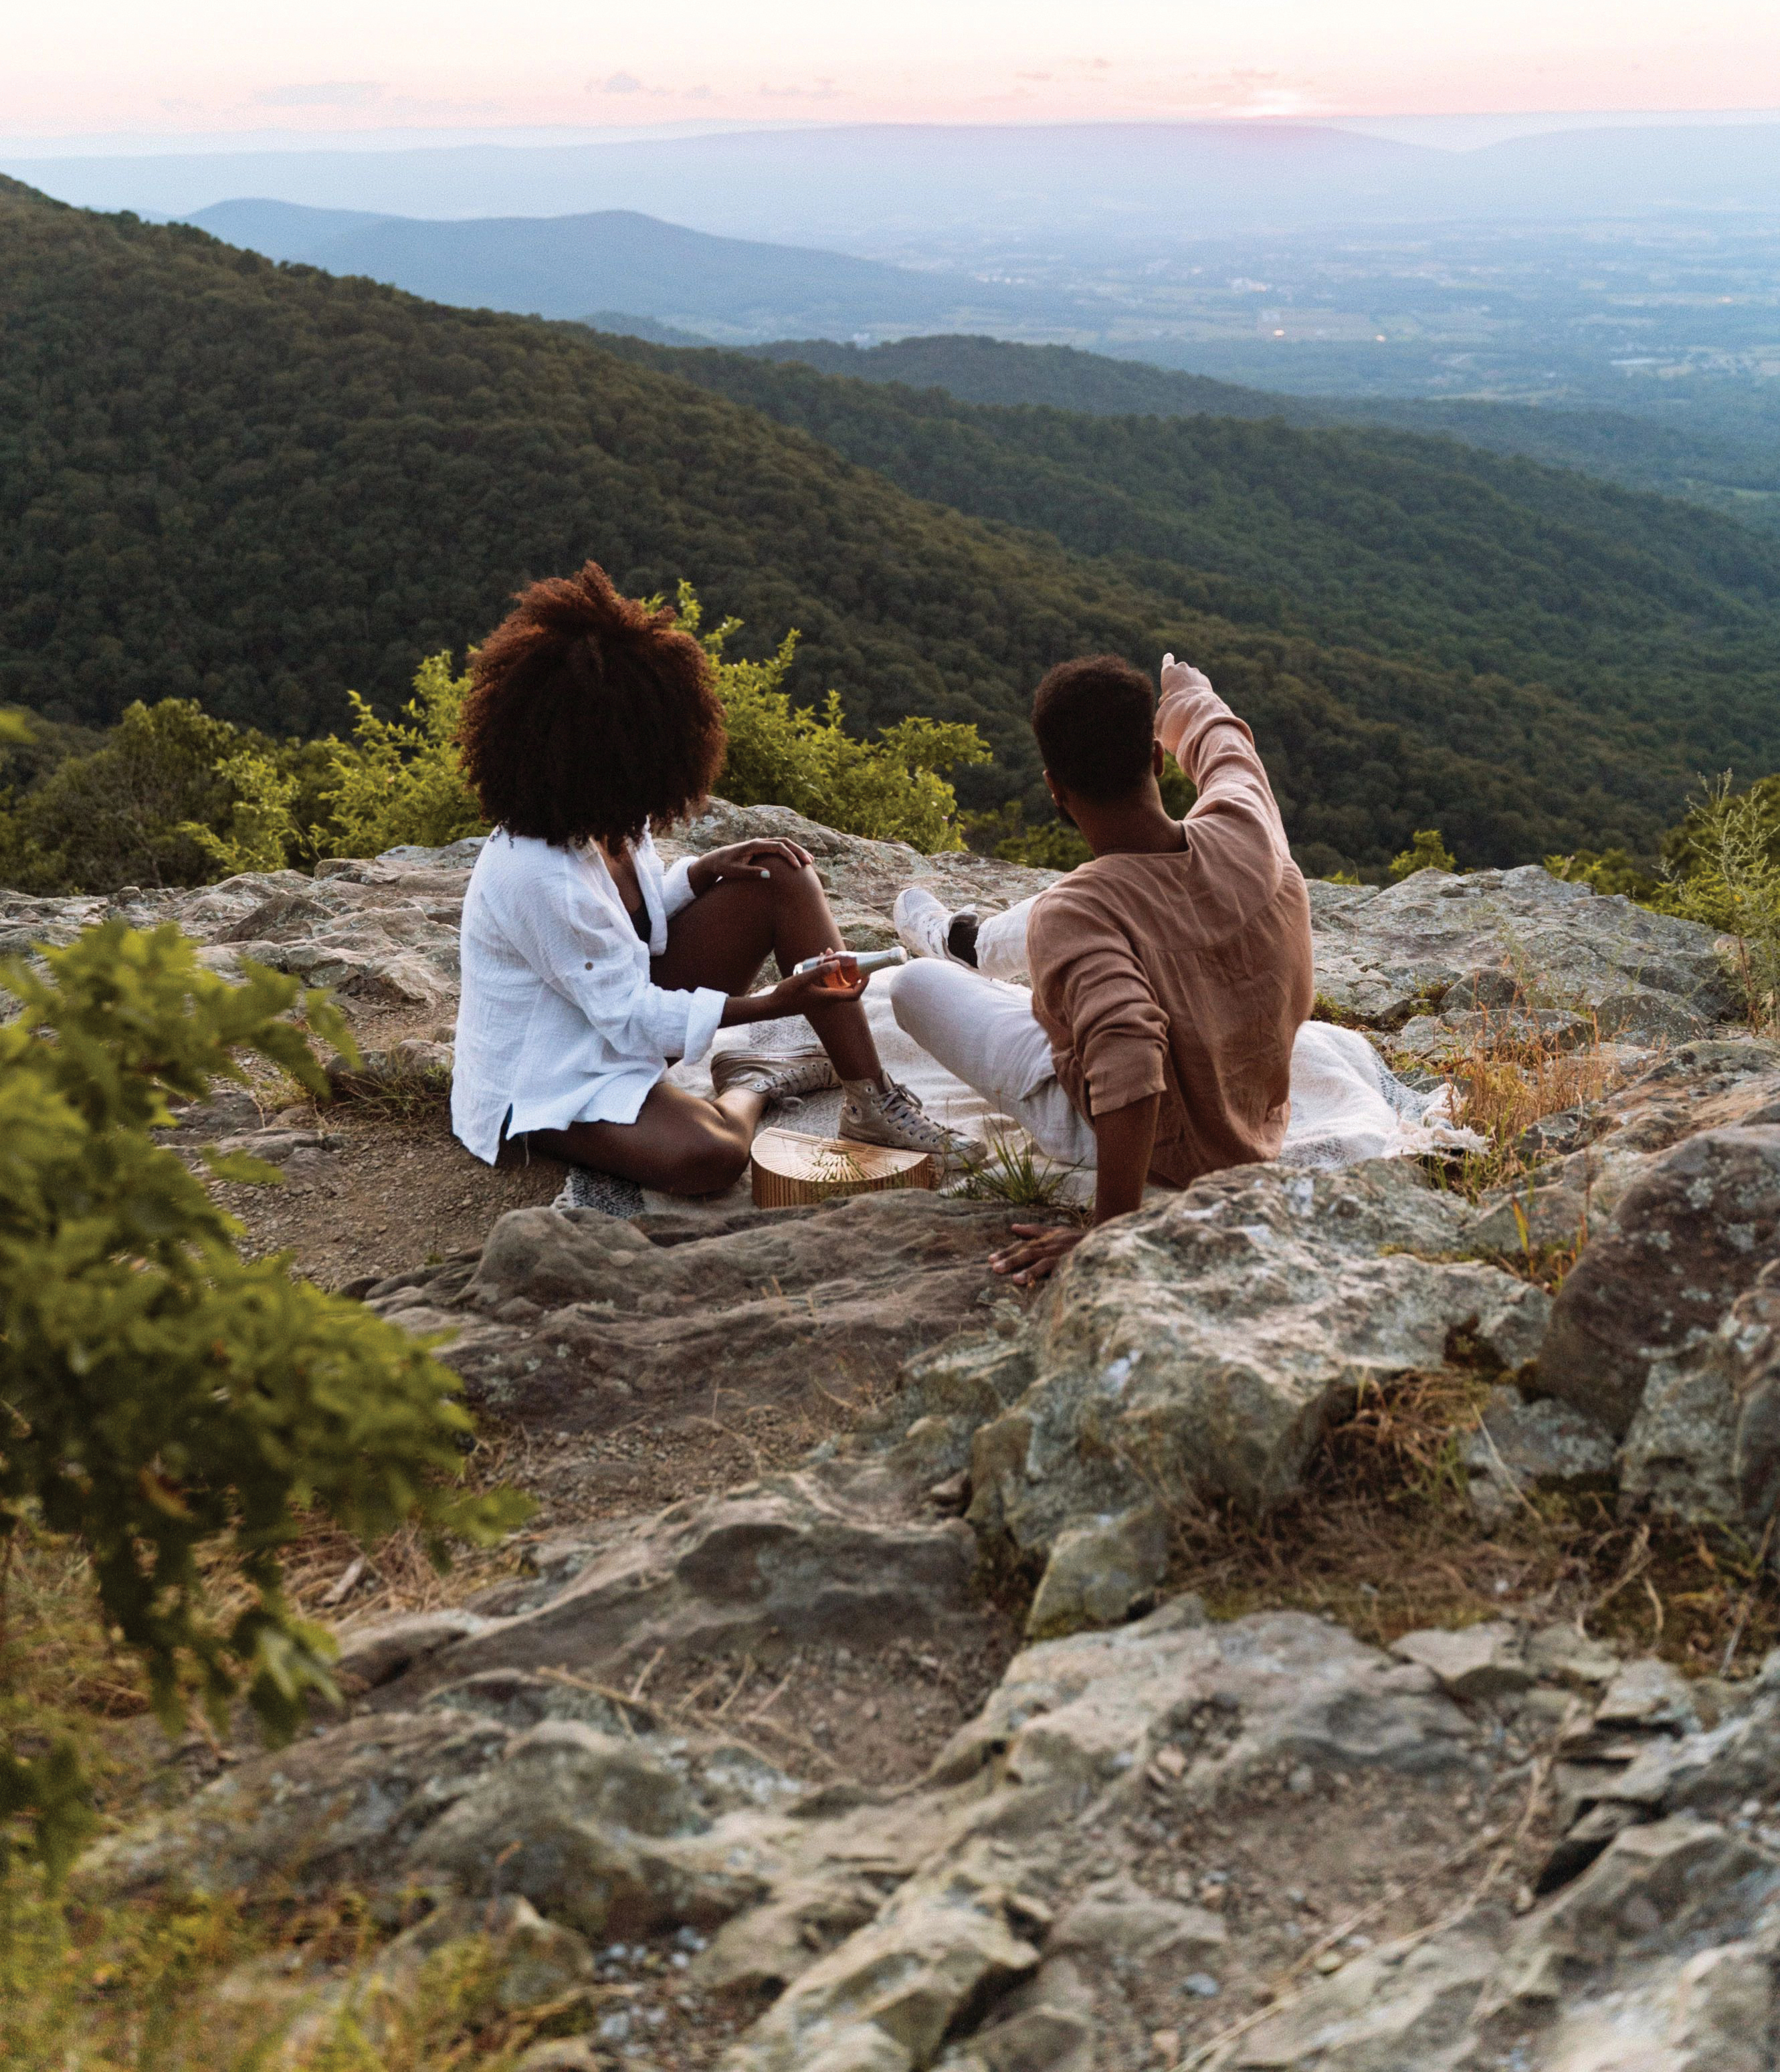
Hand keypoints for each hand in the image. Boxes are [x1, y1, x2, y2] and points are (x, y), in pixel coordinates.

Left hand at [690, 838, 814, 894]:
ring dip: (797, 851)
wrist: (717, 859)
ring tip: (809, 861)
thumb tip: (769, 875)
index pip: (777, 846)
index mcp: (754, 845)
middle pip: (784, 842)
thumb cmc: (724, 867)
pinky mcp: (763, 849)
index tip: (797, 867)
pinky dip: (791, 852)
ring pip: (784, 843)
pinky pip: (780, 848)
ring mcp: (762, 844)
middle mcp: (760, 842)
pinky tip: (799, 861)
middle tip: (809, 862)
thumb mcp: (735, 872)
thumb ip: (751, 873)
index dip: (789, 856)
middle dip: (798, 851)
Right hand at [767, 953, 866, 1016]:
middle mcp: (828, 999)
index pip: (853, 994)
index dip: (863, 985)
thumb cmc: (787, 994)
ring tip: (831, 953)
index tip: (867, 973)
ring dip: (837, 970)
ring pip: (836, 983)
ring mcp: (822, 998)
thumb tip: (838, 963)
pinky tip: (819, 959)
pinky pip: (827, 983)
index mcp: (828, 997)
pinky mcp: (815, 995)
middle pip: (847, 987)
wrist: (774, 1007)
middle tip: (851, 959)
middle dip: (850, 972)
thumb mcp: (803, 978)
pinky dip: (827, 972)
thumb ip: (820, 970)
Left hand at [990, 1223, 1083, 1285]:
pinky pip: (1054, 1269)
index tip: (990, 1259)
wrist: (1104, 1240)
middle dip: (1010, 1259)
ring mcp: (1060, 1253)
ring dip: (1024, 1268)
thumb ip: (1034, 1231)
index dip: (1007, 1251)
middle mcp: (1051, 1245)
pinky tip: (1030, 1282)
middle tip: (993, 1267)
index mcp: (1046, 1239)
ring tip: (1010, 1277)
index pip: (1023, 1245)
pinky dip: (1041, 1274)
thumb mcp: (1056, 1231)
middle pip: (1027, 1251)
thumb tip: (1014, 1227)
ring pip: (1038, 1259)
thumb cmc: (1078, 1239)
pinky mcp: (1069, 1262)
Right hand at [1159, 652, 1212, 701]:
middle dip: (1181, 678)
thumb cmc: (1174, 702)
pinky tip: (1196, 698)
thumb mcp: (1163, 700)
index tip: (1169, 656)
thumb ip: (1165, 695)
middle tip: (1179, 692)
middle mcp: (1182, 667)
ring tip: (1188, 697)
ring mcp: (1194, 672)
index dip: (1168, 659)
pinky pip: (1199, 682)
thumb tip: (1166, 699)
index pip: (1167, 660)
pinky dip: (1198, 688)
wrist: (1192, 704)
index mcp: (1169, 670)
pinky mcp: (1203, 678)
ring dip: (1190, 684)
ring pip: (1191, 677)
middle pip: (1180, 671)